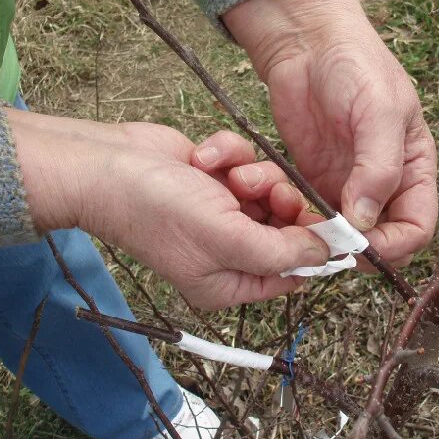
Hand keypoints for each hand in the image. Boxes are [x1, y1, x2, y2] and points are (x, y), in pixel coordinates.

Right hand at [7, 110, 328, 308]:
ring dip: (254, 175)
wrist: (107, 164)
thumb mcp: (226, 238)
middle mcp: (230, 251)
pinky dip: (230, 156)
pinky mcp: (218, 179)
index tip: (331, 222)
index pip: (293, 273)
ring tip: (227, 174)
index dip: (314, 248)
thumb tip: (327, 254)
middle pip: (287, 228)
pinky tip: (205, 157)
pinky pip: (247, 164)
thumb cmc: (159, 209)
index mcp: (231, 282)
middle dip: (282, 203)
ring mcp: (223, 212)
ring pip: (271, 190)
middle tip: (271, 191)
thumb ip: (282, 251)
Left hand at [224, 0, 437, 270]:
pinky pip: (305, 214)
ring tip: (290, 207)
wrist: (307, 41)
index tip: (362, 244)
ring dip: (314, 233)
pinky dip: (290, 214)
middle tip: (319, 239)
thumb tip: (364, 221)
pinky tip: (275, 193)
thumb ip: (379, 167)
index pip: (417, 227)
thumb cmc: (355, 64)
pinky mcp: (312, 179)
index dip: (395, 245)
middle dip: (351, 246)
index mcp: (414, 168)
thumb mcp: (379, 110)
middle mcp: (383, 183)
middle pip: (378, 239)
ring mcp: (346, 184)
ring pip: (337, 233)